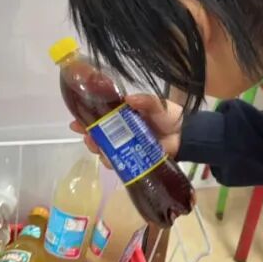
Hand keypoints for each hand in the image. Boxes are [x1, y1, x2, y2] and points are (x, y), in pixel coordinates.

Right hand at [69, 94, 184, 167]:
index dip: (86, 118)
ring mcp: (126, 146)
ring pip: (105, 149)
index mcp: (124, 115)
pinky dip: (111, 162)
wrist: (186, 136)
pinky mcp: (133, 159)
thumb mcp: (158, 104)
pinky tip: (107, 159)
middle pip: (98, 134)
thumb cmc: (170, 116)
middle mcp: (122, 131)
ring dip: (96, 148)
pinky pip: (118, 162)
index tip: (75, 120)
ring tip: (95, 146)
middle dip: (88, 135)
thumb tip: (128, 99)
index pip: (101, 116)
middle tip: (85, 135)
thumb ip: (146, 101)